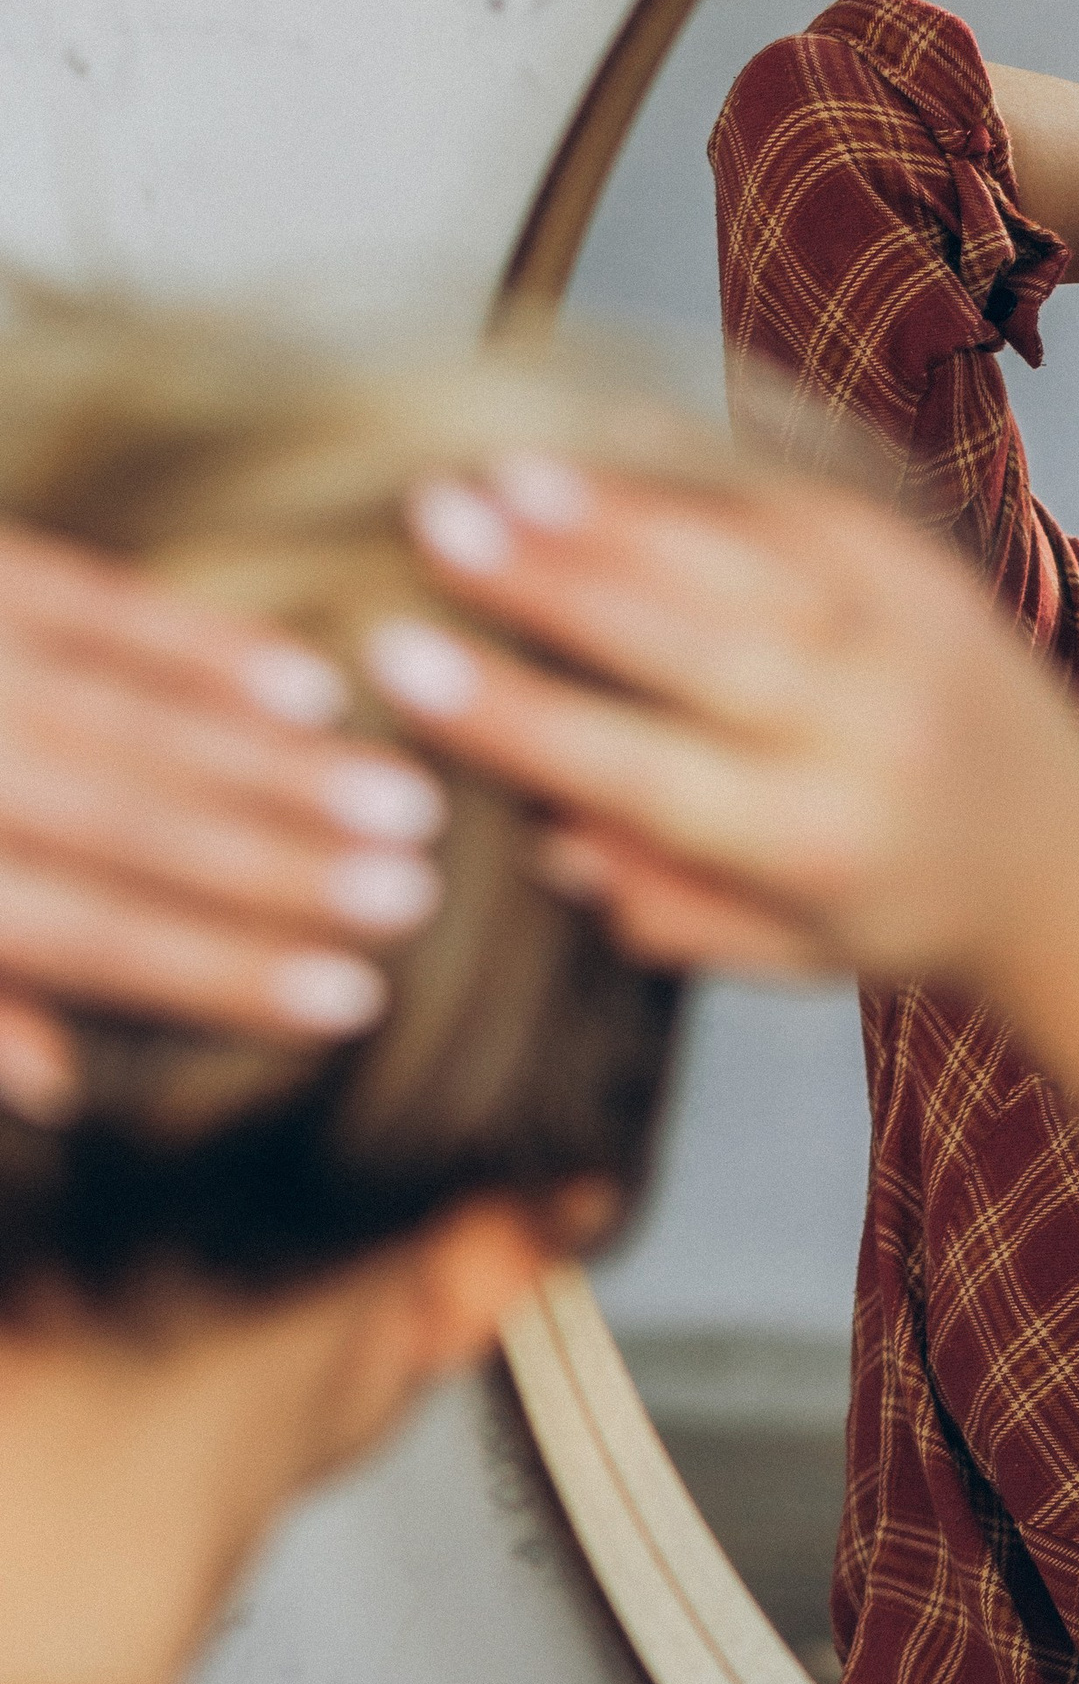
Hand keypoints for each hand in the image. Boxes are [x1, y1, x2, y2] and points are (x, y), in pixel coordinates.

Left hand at [0, 523, 445, 1122]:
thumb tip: (60, 1086)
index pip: (82, 934)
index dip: (219, 971)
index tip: (349, 1003)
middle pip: (121, 820)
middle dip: (279, 863)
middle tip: (414, 897)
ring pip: (119, 712)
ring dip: (273, 761)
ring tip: (400, 802)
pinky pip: (81, 598)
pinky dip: (197, 642)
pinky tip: (306, 679)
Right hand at [368, 458, 1078, 992]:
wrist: (1065, 867)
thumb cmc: (892, 914)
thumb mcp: (779, 952)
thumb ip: (664, 904)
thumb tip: (546, 830)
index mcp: (818, 840)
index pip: (642, 772)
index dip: (518, 716)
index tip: (404, 665)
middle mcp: (865, 730)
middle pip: (688, 642)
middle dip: (552, 582)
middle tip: (431, 523)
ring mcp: (901, 634)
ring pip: (740, 560)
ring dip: (614, 513)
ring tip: (496, 474)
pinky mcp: (920, 567)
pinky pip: (791, 510)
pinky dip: (693, 480)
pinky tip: (598, 450)